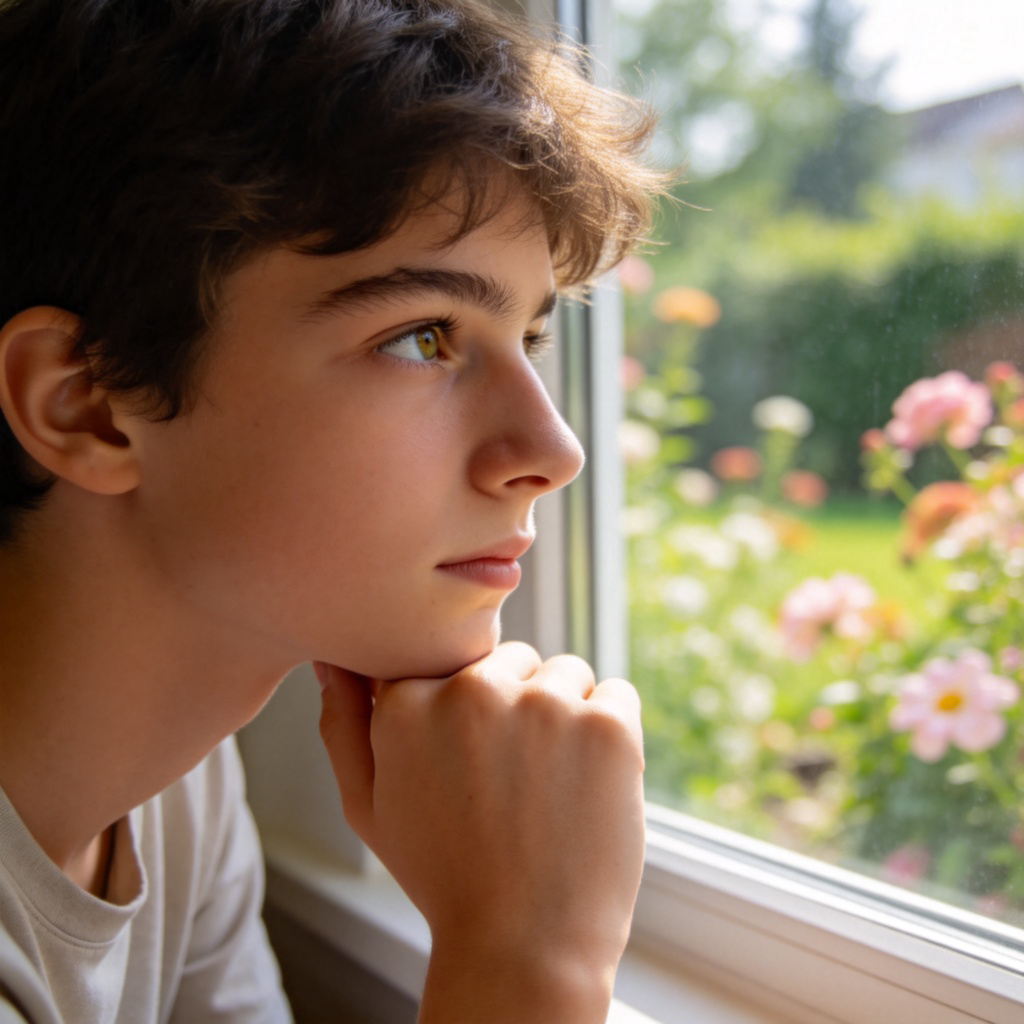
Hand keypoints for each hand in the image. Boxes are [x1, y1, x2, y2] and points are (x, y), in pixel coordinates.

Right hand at [315, 642, 644, 1021]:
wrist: (522, 949)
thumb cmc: (443, 876)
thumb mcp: (367, 805)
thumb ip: (344, 724)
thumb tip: (336, 659)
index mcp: (408, 701)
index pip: (455, 659)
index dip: (471, 712)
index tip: (475, 762)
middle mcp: (473, 690)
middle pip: (513, 660)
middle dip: (518, 704)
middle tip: (513, 781)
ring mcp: (545, 705)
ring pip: (567, 673)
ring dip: (567, 714)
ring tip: (550, 788)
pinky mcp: (606, 727)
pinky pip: (618, 694)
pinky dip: (611, 732)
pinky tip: (589, 785)